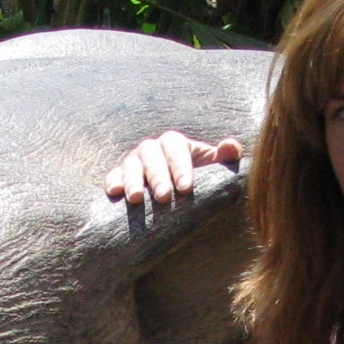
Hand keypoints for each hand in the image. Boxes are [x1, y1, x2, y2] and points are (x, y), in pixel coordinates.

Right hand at [105, 131, 240, 205]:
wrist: (176, 193)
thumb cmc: (198, 178)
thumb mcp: (213, 167)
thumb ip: (224, 158)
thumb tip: (231, 146)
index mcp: (174, 143)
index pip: (176, 148)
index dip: (180, 167)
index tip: (186, 188)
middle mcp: (152, 149)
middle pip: (151, 156)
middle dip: (157, 176)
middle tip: (164, 197)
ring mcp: (133, 162)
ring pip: (130, 165)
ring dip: (133, 181)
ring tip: (136, 199)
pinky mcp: (119, 176)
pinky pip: (112, 175)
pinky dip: (113, 182)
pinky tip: (115, 193)